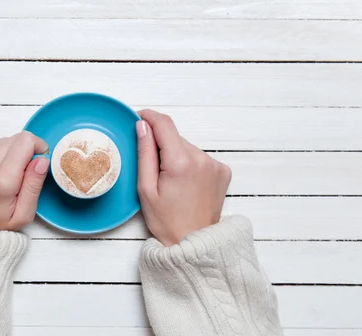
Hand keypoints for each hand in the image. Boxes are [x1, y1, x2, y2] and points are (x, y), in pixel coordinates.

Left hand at [0, 132, 49, 230]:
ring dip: (5, 153)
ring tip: (0, 175)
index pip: (26, 141)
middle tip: (18, 174)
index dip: (37, 147)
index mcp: (2, 181)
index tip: (37, 159)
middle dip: (22, 152)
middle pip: (14, 139)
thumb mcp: (23, 215)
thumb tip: (42, 160)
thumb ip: (34, 185)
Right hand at [135, 110, 231, 245]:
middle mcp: (202, 159)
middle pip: (175, 137)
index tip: (139, 118)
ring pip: (187, 147)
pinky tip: (184, 183)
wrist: (194, 243)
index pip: (164, 124)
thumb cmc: (167, 221)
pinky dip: (189, 163)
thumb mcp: (146, 188)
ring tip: (169, 182)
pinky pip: (200, 157)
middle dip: (161, 145)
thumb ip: (145, 153)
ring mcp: (215, 165)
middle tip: (152, 169)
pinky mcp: (222, 171)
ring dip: (176, 155)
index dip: (149, 117)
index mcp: (181, 162)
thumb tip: (143, 126)